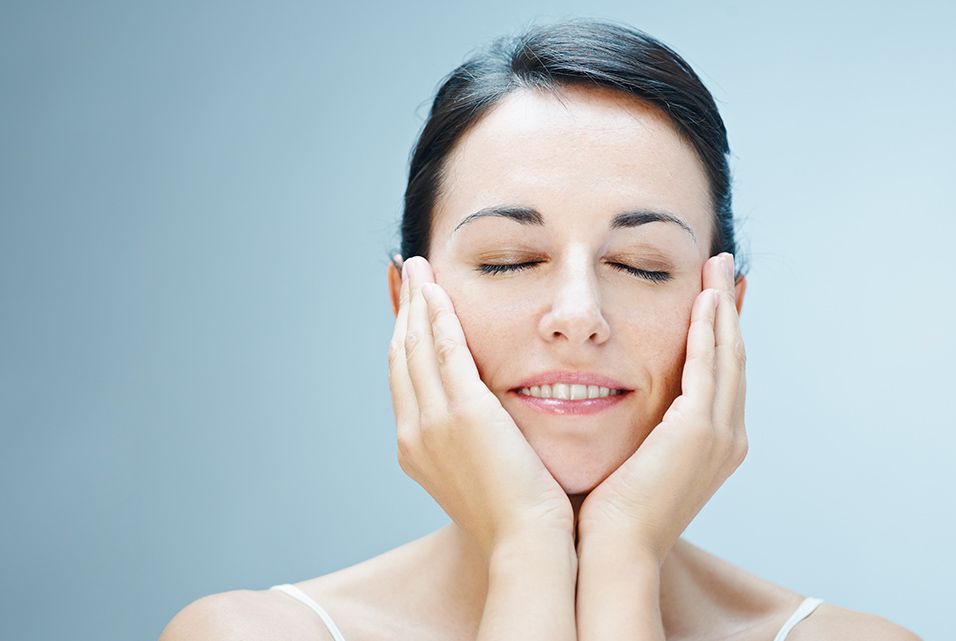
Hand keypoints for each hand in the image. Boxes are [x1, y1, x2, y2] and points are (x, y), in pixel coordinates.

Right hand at [389, 256, 574, 558]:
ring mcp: (434, 422)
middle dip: (404, 310)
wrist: (528, 545)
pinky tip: (440, 289)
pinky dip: (439, 315)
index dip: (405, 337)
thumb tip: (488, 424)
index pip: (404, 378)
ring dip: (418, 301)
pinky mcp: (466, 412)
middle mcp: (414, 432)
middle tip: (408, 272)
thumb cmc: (520, 518)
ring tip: (418, 266)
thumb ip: (478, 441)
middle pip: (401, 355)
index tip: (410, 305)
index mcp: (416, 447)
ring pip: (417, 346)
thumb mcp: (486, 473)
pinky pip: (446, 350)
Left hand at [576, 253, 746, 561]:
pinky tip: (703, 297)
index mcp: (714, 445)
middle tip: (724, 266)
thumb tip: (621, 398)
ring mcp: (720, 433)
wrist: (614, 549)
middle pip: (734, 357)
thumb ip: (642, 427)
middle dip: (729, 308)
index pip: (722, 374)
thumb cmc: (611, 511)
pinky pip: (708, 364)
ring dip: (722, 306)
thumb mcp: (637, 458)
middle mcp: (728, 437)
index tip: (714, 294)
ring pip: (727, 353)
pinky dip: (708, 328)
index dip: (721, 331)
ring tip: (717, 265)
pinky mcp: (699, 429)